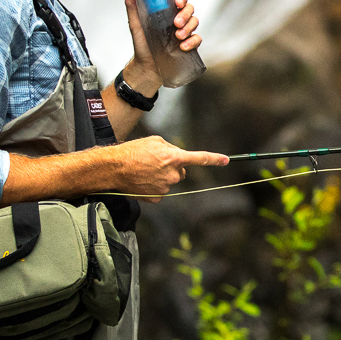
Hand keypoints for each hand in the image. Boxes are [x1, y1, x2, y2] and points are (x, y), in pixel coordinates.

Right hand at [98, 135, 228, 200]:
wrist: (114, 168)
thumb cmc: (132, 151)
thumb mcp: (154, 141)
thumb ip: (171, 148)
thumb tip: (178, 156)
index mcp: (174, 157)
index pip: (199, 158)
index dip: (214, 159)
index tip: (226, 160)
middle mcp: (173, 174)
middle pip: (181, 171)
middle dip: (172, 167)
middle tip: (154, 162)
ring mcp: (165, 187)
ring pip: (169, 181)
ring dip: (161, 176)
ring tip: (144, 170)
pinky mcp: (157, 198)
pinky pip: (160, 191)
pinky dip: (154, 187)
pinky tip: (143, 181)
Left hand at [120, 0, 203, 90]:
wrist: (146, 67)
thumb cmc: (142, 44)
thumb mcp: (136, 24)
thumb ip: (132, 6)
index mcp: (166, 11)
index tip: (177, 2)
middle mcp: (176, 19)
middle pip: (189, 8)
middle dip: (185, 14)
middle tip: (176, 23)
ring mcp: (184, 31)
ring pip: (195, 21)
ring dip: (188, 28)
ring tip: (178, 37)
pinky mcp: (189, 44)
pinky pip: (197, 38)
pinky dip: (192, 41)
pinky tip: (182, 46)